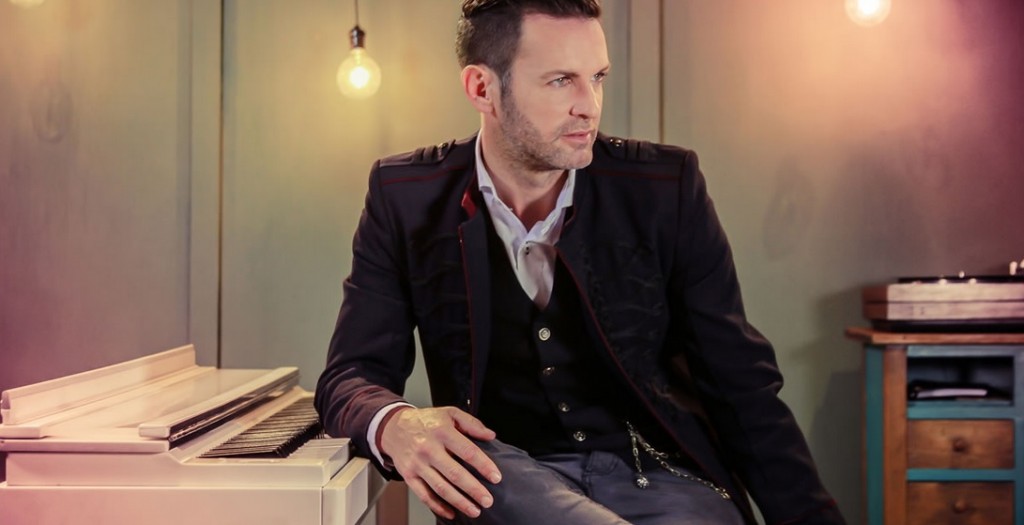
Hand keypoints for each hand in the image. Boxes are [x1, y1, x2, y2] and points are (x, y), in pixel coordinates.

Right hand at [379, 406, 501, 519]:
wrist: (394, 427)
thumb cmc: (427, 421)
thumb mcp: (450, 413)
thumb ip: (471, 423)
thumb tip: (490, 435)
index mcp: (442, 431)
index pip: (467, 451)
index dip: (483, 465)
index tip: (496, 477)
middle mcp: (428, 448)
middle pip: (454, 473)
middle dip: (473, 490)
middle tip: (488, 500)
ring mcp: (417, 464)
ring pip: (440, 487)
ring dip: (459, 502)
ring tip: (475, 510)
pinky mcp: (408, 475)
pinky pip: (424, 495)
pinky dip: (438, 506)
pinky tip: (451, 513)